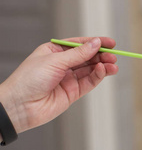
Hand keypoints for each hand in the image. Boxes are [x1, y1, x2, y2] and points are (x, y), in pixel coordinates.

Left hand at [0, 37, 117, 132]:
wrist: (19, 107)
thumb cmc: (27, 80)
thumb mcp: (54, 61)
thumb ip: (78, 54)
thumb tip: (95, 44)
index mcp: (54, 52)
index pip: (79, 44)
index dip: (95, 42)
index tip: (109, 43)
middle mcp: (62, 65)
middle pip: (87, 57)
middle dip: (101, 56)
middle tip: (113, 55)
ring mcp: (68, 79)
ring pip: (91, 70)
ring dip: (103, 67)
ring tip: (113, 65)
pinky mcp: (73, 92)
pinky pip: (89, 82)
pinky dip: (98, 76)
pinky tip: (103, 71)